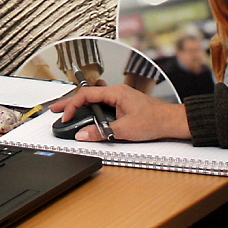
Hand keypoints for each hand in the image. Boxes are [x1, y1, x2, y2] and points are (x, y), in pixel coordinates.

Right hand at [49, 84, 189, 141]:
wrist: (172, 121)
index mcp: (116, 93)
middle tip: (55, 109)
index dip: (72, 106)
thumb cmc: (155, 120)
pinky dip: (90, 110)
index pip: (86, 95)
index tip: (65, 117)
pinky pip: (102, 105)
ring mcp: (120, 98)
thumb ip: (102, 133)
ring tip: (67, 113)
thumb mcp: (125, 130)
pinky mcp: (123, 106)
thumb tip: (83, 135)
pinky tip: (86, 116)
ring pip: (94, 100)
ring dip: (80, 106)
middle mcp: (116, 92)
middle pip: (87, 95)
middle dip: (70, 103)